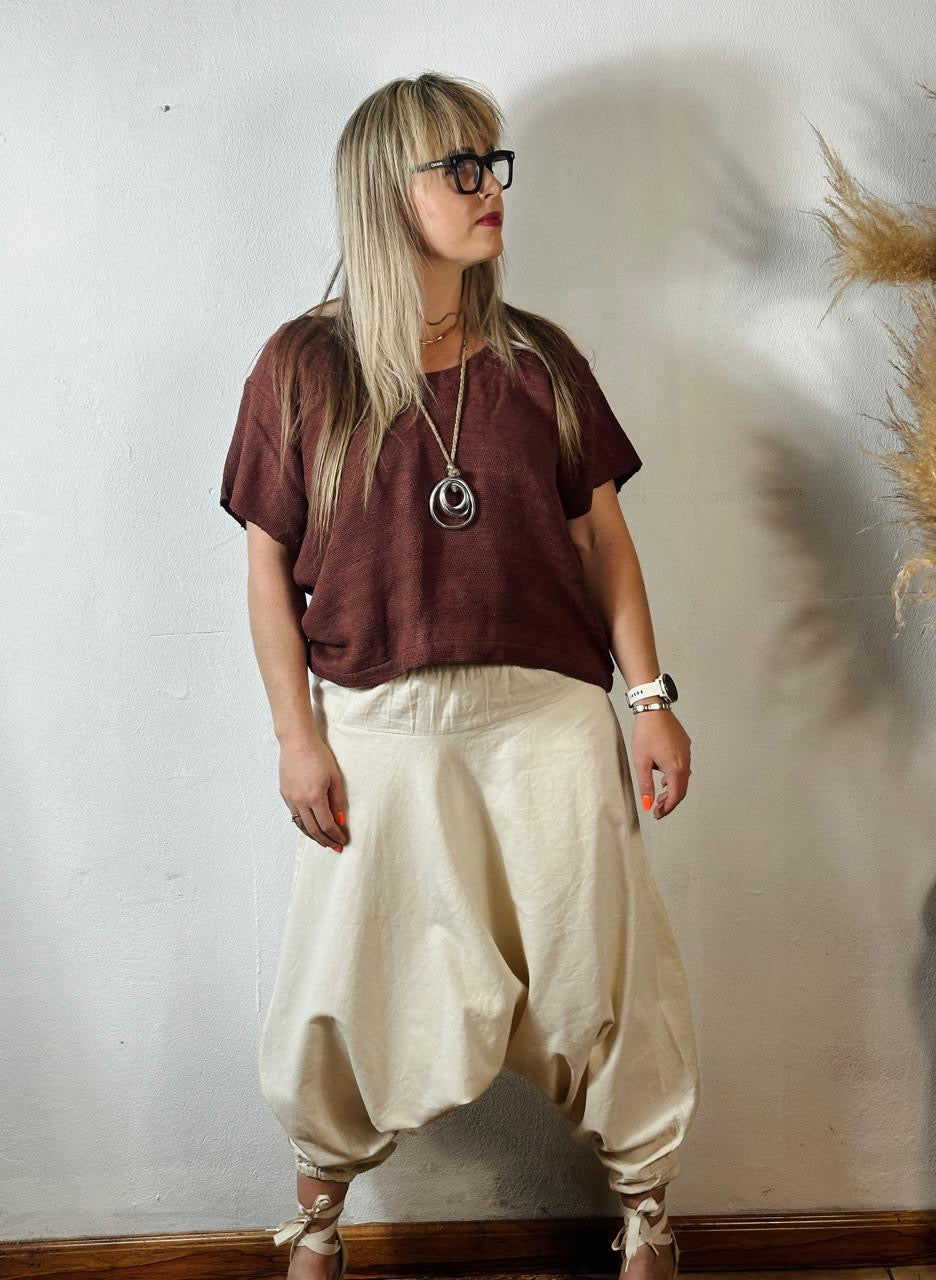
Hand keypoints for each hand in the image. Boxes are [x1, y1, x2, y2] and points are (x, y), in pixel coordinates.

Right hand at [279, 733, 348, 853]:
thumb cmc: (318, 755)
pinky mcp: (284, 794)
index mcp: (315, 797)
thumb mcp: (335, 777)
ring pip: (301, 825)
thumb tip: (340, 821)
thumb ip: (337, 801)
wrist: (297, 741)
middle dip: (325, 841)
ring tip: (323, 842)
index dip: (336, 836)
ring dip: (313, 836)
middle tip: (335, 848)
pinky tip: (310, 826)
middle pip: (313, 830)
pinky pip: (294, 815)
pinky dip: (303, 824)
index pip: (327, 825)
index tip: (343, 841)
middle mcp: (300, 801)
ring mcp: (290, 798)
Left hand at [631, 708, 691, 819]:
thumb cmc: (646, 732)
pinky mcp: (684, 745)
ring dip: (672, 788)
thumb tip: (648, 803)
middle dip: (670, 801)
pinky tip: (664, 776)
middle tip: (658, 808)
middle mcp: (685, 761)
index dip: (667, 808)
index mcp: (676, 768)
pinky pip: (683, 766)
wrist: (653, 708)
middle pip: (681, 788)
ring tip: (659, 795)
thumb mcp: (642, 761)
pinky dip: (675, 776)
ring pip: (683, 777)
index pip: (675, 796)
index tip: (657, 814)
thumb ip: (646, 785)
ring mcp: (686, 752)